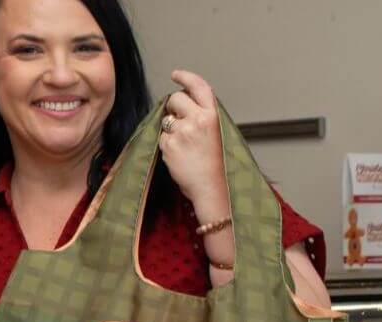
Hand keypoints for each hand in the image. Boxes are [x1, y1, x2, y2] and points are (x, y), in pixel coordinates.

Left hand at [158, 70, 227, 214]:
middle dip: (173, 107)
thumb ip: (205, 116)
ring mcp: (182, 132)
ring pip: (165, 119)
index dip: (186, 77)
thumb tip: (188, 104)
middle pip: (176, 99)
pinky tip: (179, 156)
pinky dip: (166, 145)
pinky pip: (161, 138)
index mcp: (214, 115)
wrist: (213, 188)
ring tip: (184, 145)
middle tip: (179, 120)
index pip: (199, 86)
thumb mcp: (219, 133)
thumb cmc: (218, 164)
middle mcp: (198, 119)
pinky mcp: (170, 145)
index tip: (176, 74)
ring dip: (170, 128)